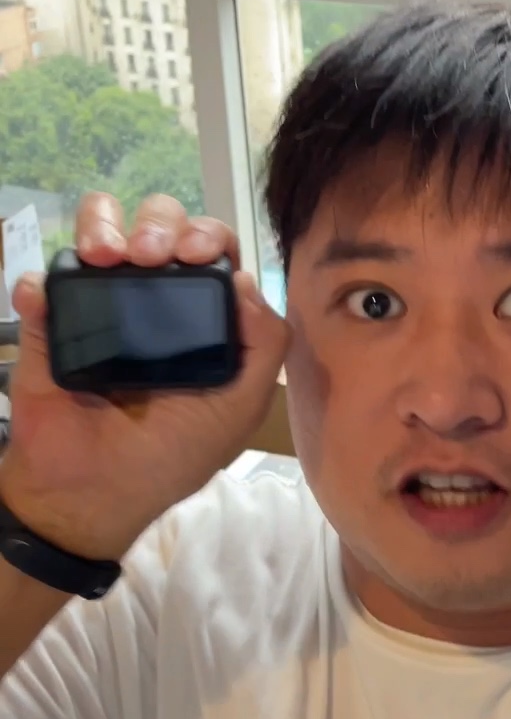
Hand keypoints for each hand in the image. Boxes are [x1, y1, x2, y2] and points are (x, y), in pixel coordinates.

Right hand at [0, 193, 290, 560]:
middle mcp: (152, 299)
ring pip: (102, 230)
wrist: (90, 494)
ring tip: (104, 257)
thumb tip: (244, 278)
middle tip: (149, 255)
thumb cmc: (169, 455)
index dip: (205, 236)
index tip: (193, 252)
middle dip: (158, 224)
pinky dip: (42, 279)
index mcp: (201, 315)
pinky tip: (46, 293)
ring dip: (102, 226)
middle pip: (158, 226)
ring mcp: (99, 304)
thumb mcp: (236, 409)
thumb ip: (262, 347)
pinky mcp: (50, 321)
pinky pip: (42, 280)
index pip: (209, 249)